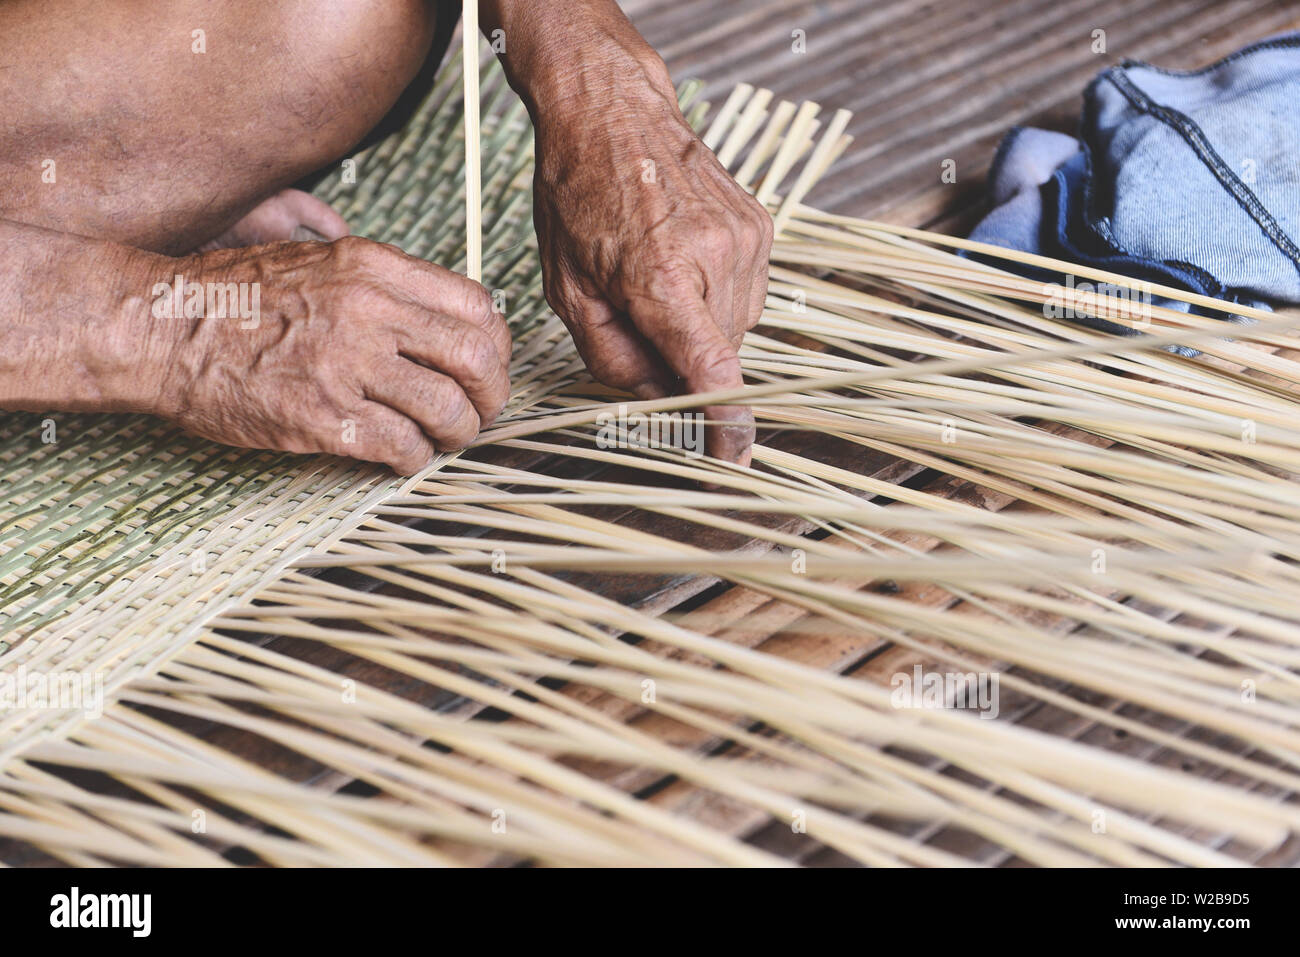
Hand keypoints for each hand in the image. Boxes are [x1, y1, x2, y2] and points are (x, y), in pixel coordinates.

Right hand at [149, 236, 509, 473]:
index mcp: (374, 267)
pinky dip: (414, 460)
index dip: (495, 346)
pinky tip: (402, 457)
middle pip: (477, 359)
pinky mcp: (324, 417)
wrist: (163, 328)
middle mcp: (370, 310)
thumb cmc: (239, 297)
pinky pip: (403, 447)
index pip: (477, 306)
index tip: (486, 367)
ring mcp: (348, 364)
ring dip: (458, 433)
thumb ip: (383, 280)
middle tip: (481, 412)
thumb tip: (446, 312)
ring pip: (448, 409)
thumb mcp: (317, 256)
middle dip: (492, 396)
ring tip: (444, 439)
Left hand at [530, 54, 773, 464]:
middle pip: (717, 355)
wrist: (612, 111)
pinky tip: (679, 259)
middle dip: (682, 360)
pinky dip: (715, 297)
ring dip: (700, 327)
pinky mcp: (761, 226)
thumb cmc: (577, 197)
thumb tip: (658, 398)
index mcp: (661, 278)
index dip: (727, 426)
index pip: (712, 371)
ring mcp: (746, 240)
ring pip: (736, 328)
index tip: (733, 461)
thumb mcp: (568, 290)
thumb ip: (612, 358)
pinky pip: (747, 294)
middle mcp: (716, 259)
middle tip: (636, 319)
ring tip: (656, 276)